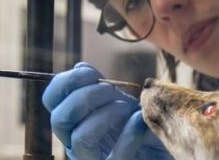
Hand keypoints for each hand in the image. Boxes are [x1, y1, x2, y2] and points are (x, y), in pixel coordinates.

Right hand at [42, 62, 172, 159]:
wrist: (166, 145)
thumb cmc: (141, 126)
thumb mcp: (121, 101)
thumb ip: (101, 88)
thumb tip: (80, 67)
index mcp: (74, 121)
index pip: (52, 99)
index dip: (65, 81)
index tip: (90, 73)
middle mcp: (76, 142)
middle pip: (59, 118)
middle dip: (86, 96)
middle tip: (112, 91)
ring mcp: (94, 158)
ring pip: (80, 138)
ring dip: (105, 114)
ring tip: (127, 107)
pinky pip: (116, 154)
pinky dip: (129, 133)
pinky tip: (140, 120)